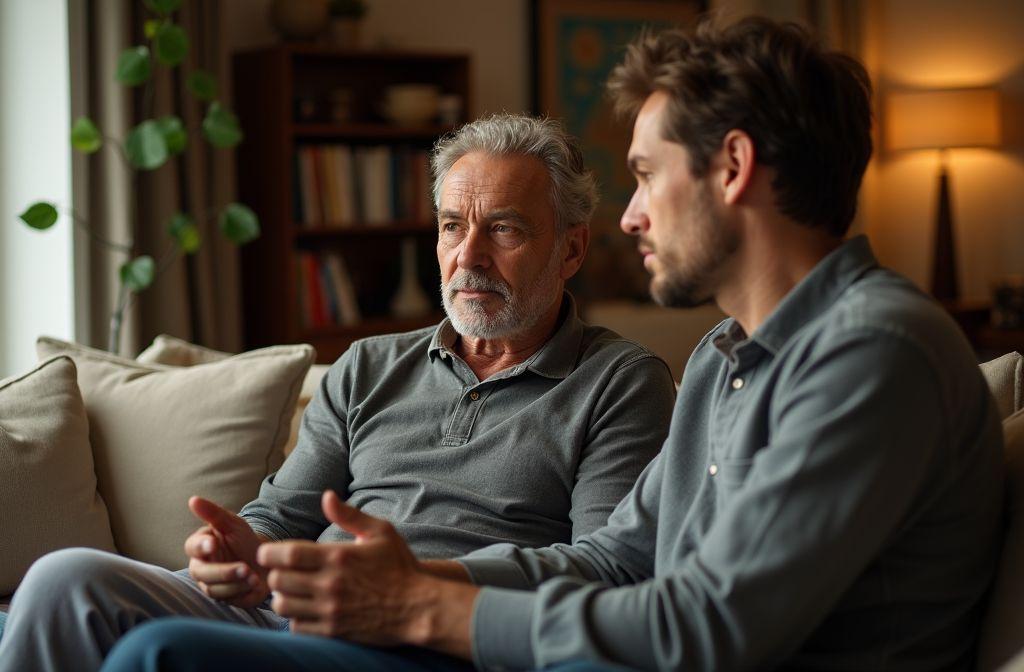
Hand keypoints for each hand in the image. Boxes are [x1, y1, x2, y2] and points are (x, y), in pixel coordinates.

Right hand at [184, 496, 268, 607]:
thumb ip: (213, 513)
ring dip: (236, 583)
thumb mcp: (233, 524)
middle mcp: (203, 568)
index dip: (201, 546)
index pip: (192, 547)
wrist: (267, 560)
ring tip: (254, 576)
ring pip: (216, 590)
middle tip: (244, 568)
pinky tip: (255, 585)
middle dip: (224, 572)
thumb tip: (193, 499)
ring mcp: (213, 586)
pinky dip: (243, 593)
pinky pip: (230, 601)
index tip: (213, 543)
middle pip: (202, 574)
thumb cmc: (245, 540)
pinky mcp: (228, 599)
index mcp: (201, 547)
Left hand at [258, 490, 458, 646]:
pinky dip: (295, 618)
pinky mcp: (333, 631)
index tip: (267, 553)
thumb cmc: (400, 566)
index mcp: (338, 557)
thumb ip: (349, 515)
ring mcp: (330, 610)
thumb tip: (326, 496)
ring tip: (292, 591)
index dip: (269, 553)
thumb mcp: (381, 532)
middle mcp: (330, 584)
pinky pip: (297, 627)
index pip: (287, 554)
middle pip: (278, 580)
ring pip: (283, 606)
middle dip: (275, 574)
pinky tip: (305, 609)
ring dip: (282, 596)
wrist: (418, 607)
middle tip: (282, 571)